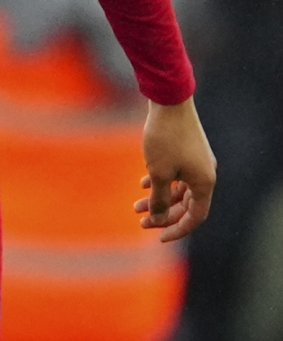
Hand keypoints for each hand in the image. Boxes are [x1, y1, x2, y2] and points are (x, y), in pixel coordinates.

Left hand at [137, 97, 215, 242]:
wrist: (169, 101)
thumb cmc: (164, 138)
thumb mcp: (158, 173)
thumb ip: (160, 198)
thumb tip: (159, 218)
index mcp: (204, 183)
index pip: (195, 217)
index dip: (177, 230)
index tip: (157, 239)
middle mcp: (205, 174)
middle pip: (186, 205)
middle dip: (163, 215)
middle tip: (140, 221)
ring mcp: (197, 162)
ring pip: (179, 189)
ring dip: (159, 199)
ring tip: (135, 206)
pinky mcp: (187, 151)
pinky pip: (176, 174)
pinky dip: (161, 182)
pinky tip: (142, 184)